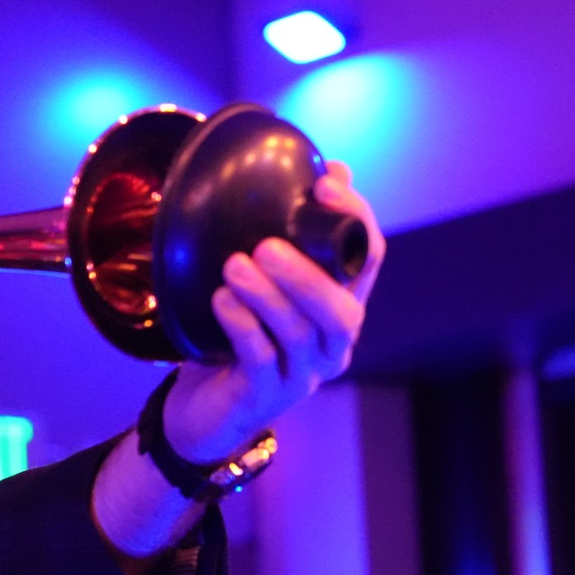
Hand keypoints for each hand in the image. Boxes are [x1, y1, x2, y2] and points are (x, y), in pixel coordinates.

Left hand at [163, 161, 387, 460]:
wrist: (206, 406)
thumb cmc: (239, 336)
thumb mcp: (265, 282)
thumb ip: (290, 234)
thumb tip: (326, 168)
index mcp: (340, 306)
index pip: (368, 259)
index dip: (354, 219)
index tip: (324, 184)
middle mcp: (332, 343)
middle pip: (341, 309)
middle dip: (307, 274)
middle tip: (265, 246)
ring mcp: (303, 374)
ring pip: (300, 334)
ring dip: (267, 297)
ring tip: (233, 268)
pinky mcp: (267, 397)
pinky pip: (261, 358)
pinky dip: (242, 327)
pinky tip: (221, 303)